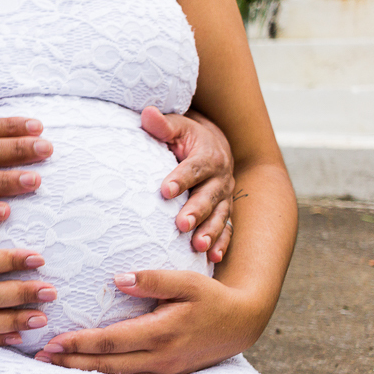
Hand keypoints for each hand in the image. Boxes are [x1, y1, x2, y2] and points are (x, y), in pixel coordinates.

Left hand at [34, 270, 268, 373]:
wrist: (242, 324)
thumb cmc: (211, 297)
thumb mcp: (186, 281)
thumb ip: (153, 279)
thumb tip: (118, 279)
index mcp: (161, 333)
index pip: (111, 341)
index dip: (80, 343)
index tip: (53, 341)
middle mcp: (160, 357)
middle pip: (107, 365)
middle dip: (71, 362)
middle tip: (41, 358)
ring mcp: (163, 370)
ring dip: (83, 371)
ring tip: (53, 365)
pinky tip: (84, 369)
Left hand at [141, 106, 233, 261]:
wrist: (213, 145)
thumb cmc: (186, 137)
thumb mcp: (176, 127)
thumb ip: (162, 125)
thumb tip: (147, 113)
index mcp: (209, 156)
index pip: (194, 168)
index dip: (181, 179)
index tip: (164, 191)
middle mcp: (221, 178)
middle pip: (209, 196)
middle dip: (197, 211)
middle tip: (181, 224)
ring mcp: (225, 197)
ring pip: (220, 216)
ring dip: (210, 232)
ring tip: (198, 246)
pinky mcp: (224, 212)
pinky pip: (227, 230)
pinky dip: (222, 244)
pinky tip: (213, 259)